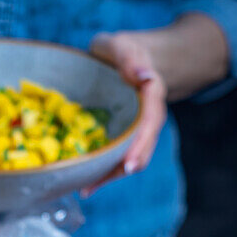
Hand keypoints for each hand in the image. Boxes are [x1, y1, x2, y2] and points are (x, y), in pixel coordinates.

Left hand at [82, 31, 167, 195]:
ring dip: (110, 176)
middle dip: (125, 167)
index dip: (140, 144)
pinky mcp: (125, 138)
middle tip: (101, 183)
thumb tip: (144, 76)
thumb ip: (128, 57)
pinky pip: (118, 158)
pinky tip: (85, 186)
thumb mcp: (121, 46)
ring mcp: (137, 129)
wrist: (126, 59)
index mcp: (151, 94)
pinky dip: (104, 174)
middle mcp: (148, 116)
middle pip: (143, 146)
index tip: (130, 164)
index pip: (150, 122)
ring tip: (86, 189)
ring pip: (131, 157)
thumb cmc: (120, 51)